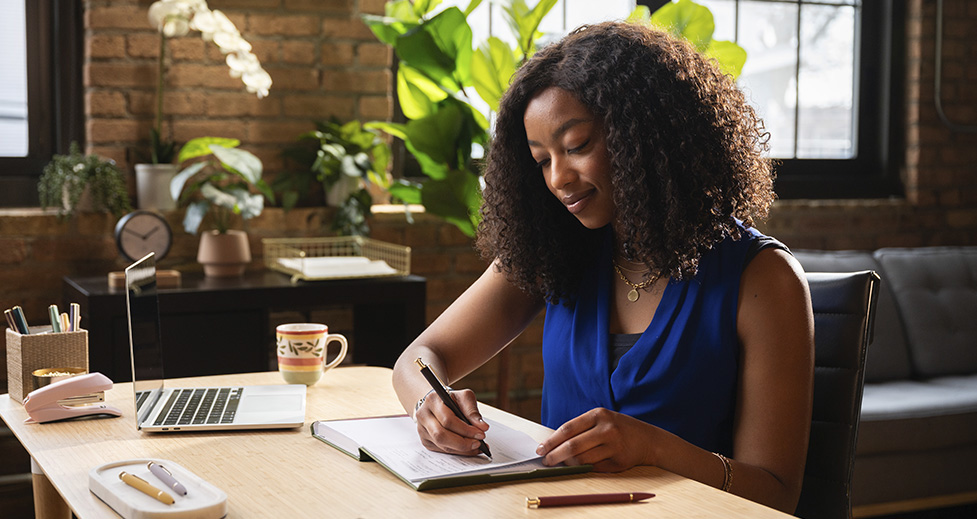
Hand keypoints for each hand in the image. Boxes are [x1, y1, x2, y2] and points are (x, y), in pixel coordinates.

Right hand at [413, 388, 489, 455]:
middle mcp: (424, 416)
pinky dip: (457, 451)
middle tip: (478, 443)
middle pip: (441, 435)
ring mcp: (422, 430)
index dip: (465, 429)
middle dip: (462, 443)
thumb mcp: (464, 397)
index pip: (448, 420)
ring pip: (442, 445)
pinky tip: (468, 449)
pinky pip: (442, 450)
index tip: (481, 434)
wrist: (437, 403)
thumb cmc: (451, 399)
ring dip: (462, 449)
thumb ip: (473, 411)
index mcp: (432, 401)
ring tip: (477, 447)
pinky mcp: (426, 441)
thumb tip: (482, 427)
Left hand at [536, 408, 656, 471]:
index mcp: (598, 415)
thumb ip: (580, 430)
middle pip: (573, 446)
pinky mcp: (619, 461)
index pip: (568, 429)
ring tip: (561, 464)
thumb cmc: (618, 429)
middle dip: (555, 456)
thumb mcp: (601, 420)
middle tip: (546, 461)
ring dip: (568, 464)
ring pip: (582, 459)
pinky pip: (594, 468)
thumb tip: (553, 445)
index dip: (551, 441)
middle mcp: (607, 429)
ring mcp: (614, 446)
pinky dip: (584, 469)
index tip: (540, 449)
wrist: (648, 439)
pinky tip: (580, 467)